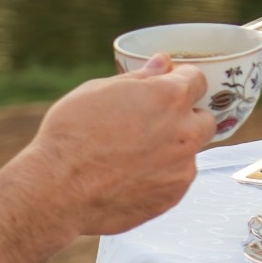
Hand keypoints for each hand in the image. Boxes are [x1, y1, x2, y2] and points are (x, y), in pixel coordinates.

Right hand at [0, 58, 216, 262]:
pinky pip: (176, 180)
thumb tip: (162, 64)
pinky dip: (161, 176)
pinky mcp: (172, 197)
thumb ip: (140, 79)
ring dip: (173, 150)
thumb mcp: (99, 91)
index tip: (170, 86)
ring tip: (134, 155)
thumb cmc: (71, 134)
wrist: (57, 189)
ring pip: (190, 153)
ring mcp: (181, 168)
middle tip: (155, 123)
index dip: (182, 81)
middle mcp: (184, 133)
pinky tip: (131, 176)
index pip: (198, 79)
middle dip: (186, 118)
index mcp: (169, 98)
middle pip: (204, 119)